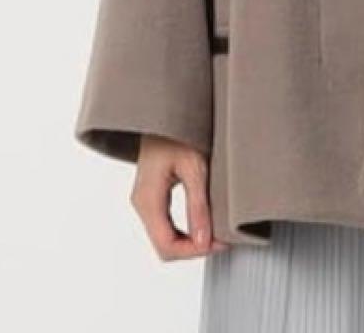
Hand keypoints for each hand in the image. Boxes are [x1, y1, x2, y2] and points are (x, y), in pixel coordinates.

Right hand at [131, 135, 230, 259]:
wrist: (165, 112)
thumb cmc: (178, 132)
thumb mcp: (194, 166)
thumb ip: (198, 205)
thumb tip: (204, 241)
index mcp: (148, 199)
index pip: (166, 245)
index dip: (194, 252)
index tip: (219, 243)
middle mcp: (142, 203)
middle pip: (164, 246)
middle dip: (193, 248)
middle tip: (221, 239)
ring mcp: (145, 201)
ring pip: (165, 238)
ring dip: (190, 241)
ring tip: (216, 231)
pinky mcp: (152, 196)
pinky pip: (166, 225)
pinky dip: (185, 230)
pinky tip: (203, 222)